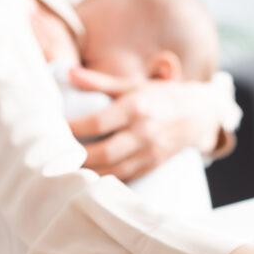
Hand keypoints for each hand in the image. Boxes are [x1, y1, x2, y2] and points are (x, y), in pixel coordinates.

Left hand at [67, 67, 220, 181]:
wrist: (200, 115)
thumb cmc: (161, 96)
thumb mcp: (134, 84)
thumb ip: (101, 82)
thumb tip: (70, 73)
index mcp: (136, 107)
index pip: (98, 123)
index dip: (72, 129)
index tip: (53, 129)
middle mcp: (144, 132)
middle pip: (103, 152)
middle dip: (76, 157)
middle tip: (54, 156)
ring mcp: (150, 152)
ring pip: (113, 171)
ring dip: (87, 172)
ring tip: (65, 169)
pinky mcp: (152, 166)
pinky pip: (124, 177)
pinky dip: (104, 179)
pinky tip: (87, 177)